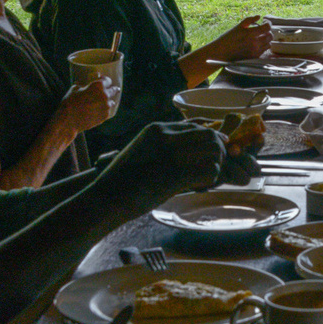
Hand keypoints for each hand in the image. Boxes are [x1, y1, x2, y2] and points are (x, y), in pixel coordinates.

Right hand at [57, 77, 117, 133]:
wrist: (68, 121)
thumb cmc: (70, 102)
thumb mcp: (74, 89)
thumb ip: (82, 84)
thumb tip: (83, 83)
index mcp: (98, 86)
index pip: (107, 80)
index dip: (105, 80)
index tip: (103, 80)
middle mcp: (105, 95)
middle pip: (114, 90)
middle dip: (113, 89)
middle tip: (115, 89)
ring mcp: (106, 106)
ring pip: (111, 102)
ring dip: (109, 101)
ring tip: (107, 102)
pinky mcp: (105, 116)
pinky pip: (107, 111)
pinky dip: (104, 110)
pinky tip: (100, 111)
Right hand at [95, 121, 227, 204]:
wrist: (104, 198)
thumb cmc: (121, 181)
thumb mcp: (142, 152)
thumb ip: (164, 147)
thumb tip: (189, 156)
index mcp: (157, 128)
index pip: (196, 125)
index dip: (211, 137)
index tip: (216, 149)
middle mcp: (166, 136)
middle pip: (209, 135)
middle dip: (218, 150)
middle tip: (216, 166)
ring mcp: (171, 154)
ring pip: (213, 151)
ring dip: (216, 165)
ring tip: (206, 178)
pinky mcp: (175, 174)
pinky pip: (208, 170)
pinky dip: (210, 179)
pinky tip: (200, 187)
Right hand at [205, 16, 272, 62]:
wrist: (222, 52)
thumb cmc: (228, 38)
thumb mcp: (238, 26)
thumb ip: (249, 20)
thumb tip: (259, 16)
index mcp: (251, 34)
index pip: (267, 27)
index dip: (268, 23)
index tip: (265, 22)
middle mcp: (255, 43)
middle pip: (270, 36)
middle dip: (268, 31)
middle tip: (263, 29)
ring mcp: (255, 51)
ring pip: (269, 44)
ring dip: (266, 39)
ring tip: (260, 37)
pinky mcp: (254, 57)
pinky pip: (264, 50)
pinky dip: (263, 46)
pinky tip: (256, 44)